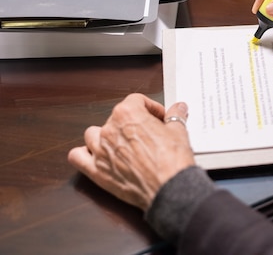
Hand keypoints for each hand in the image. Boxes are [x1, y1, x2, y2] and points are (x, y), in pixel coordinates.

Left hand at [67, 93, 195, 211]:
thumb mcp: (178, 132)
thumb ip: (175, 116)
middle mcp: (109, 130)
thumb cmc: (171, 161)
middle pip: (116, 117)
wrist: (168, 188)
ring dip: (106, 136)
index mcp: (128, 114)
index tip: (159, 117)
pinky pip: (77, 156)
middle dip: (133, 123)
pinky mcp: (96, 171)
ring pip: (93, 134)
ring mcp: (100, 151)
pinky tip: (97, 156)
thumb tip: (177, 109)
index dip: (151, 108)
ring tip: (123, 143)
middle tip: (149, 133)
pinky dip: (84, 154)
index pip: (136, 100)